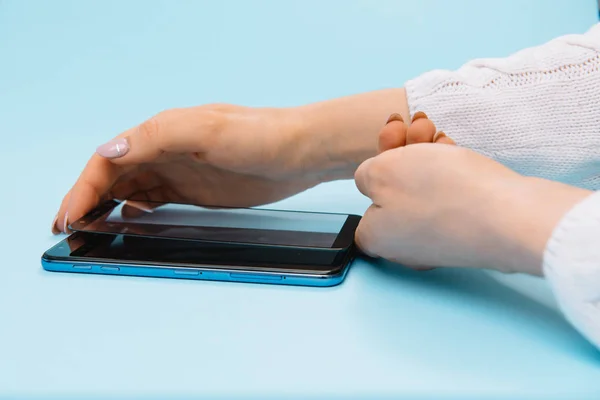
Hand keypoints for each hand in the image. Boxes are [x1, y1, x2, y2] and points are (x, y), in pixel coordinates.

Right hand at [51, 89, 441, 233]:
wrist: (302, 153)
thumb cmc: (261, 135)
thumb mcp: (207, 130)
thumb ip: (158, 137)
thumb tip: (111, 151)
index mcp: (162, 133)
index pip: (109, 160)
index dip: (84, 187)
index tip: (69, 216)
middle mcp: (167, 151)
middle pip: (115, 176)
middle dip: (89, 199)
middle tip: (71, 230)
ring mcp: (182, 172)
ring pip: (132, 190)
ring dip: (108, 207)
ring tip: (90, 231)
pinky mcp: (197, 190)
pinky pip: (156, 201)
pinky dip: (136, 212)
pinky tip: (128, 223)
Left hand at [354, 142, 590, 274]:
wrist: (511, 216)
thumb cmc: (441, 193)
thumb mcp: (382, 171)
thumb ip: (366, 175)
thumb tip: (372, 182)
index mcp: (378, 238)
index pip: (364, 205)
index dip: (374, 169)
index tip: (388, 140)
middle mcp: (406, 246)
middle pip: (396, 190)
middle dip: (404, 150)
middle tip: (412, 125)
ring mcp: (440, 241)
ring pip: (424, 188)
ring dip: (427, 153)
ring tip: (435, 130)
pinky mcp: (469, 232)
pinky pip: (451, 196)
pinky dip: (450, 170)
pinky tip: (452, 147)